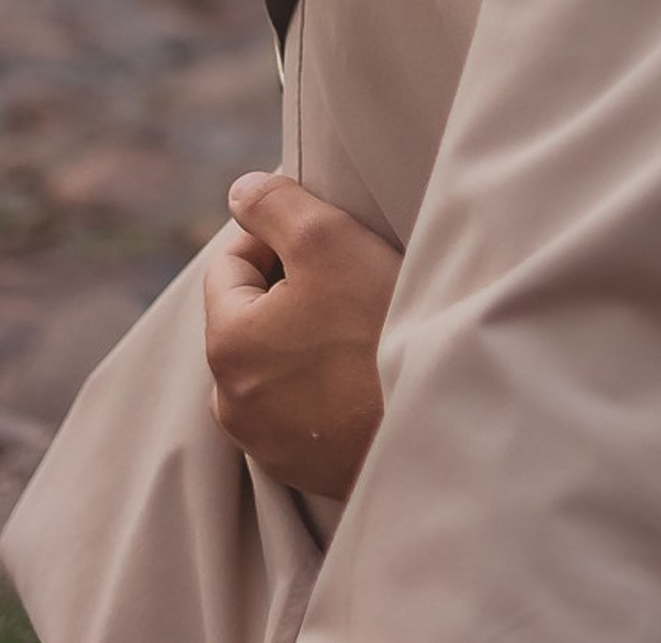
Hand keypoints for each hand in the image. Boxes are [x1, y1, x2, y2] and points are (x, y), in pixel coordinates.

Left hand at [202, 170, 399, 500]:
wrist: (434, 421)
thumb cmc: (380, 325)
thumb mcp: (327, 239)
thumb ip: (274, 205)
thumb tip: (240, 192)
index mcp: (226, 345)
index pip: (230, 263)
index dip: (274, 235)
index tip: (325, 235)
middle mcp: (231, 404)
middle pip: (251, 316)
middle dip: (290, 289)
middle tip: (348, 277)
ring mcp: (266, 443)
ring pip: (274, 363)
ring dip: (304, 339)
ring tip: (359, 325)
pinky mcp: (303, 468)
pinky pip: (300, 406)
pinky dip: (322, 384)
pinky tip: (364, 371)